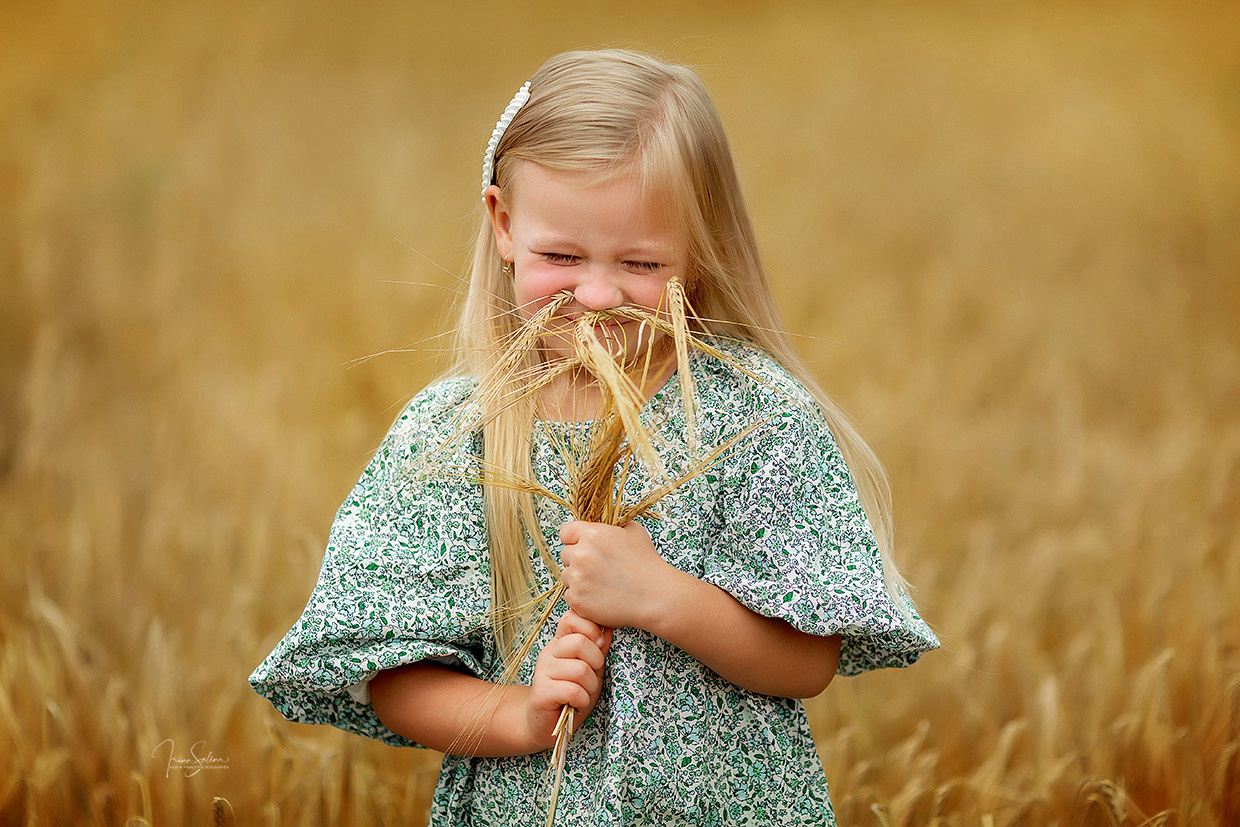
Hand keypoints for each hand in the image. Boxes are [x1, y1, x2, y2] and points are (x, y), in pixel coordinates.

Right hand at [524, 609, 611, 749]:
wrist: (545, 723)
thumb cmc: (571, 694)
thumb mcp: (590, 669)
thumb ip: (598, 649)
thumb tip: (608, 629)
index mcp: (560, 642)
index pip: (572, 618)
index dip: (591, 629)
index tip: (598, 645)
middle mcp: (549, 652)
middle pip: (580, 642)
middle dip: (596, 662)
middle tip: (591, 676)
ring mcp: (543, 671)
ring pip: (580, 669)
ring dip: (590, 686)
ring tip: (583, 693)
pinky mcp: (542, 692)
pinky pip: (572, 690)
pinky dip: (582, 700)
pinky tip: (576, 703)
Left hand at [558, 520, 675, 629]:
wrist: (655, 596)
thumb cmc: (647, 564)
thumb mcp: (633, 531)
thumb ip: (611, 526)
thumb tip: (600, 525)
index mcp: (592, 534)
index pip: (566, 532)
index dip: (574, 539)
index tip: (582, 546)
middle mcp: (581, 554)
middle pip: (565, 554)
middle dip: (577, 559)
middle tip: (597, 568)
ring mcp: (578, 578)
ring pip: (567, 575)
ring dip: (579, 579)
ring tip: (602, 583)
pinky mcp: (577, 599)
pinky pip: (570, 595)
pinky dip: (582, 597)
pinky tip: (600, 596)